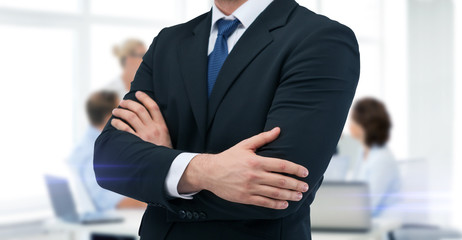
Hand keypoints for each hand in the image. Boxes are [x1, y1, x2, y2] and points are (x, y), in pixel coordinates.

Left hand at [111, 91, 172, 147]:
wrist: (164, 165)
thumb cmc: (164, 151)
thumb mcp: (166, 137)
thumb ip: (158, 126)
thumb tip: (146, 116)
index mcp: (162, 126)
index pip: (153, 107)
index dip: (145, 98)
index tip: (138, 93)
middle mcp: (153, 128)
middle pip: (140, 109)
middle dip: (129, 103)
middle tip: (122, 102)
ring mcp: (145, 135)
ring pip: (131, 117)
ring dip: (122, 111)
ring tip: (116, 111)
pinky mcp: (137, 142)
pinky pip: (125, 129)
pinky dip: (118, 123)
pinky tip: (114, 122)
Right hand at [178, 127, 308, 209]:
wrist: (210, 172)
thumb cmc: (228, 158)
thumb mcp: (245, 145)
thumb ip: (263, 138)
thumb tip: (278, 129)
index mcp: (256, 161)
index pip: (281, 165)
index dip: (295, 169)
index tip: (305, 172)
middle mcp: (254, 175)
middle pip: (281, 181)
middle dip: (295, 185)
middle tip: (305, 187)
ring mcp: (250, 188)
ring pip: (274, 193)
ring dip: (289, 195)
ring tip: (298, 196)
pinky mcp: (245, 197)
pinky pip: (264, 202)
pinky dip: (275, 204)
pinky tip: (284, 204)